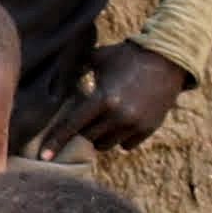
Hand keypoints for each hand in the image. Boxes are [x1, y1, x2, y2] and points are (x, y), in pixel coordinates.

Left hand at [39, 41, 193, 155]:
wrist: (168, 60)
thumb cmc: (127, 56)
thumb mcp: (99, 58)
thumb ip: (76, 67)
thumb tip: (54, 75)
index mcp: (102, 99)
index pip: (72, 125)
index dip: (56, 141)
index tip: (44, 156)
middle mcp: (118, 116)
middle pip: (87, 137)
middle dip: (83, 130)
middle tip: (87, 118)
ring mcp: (134, 124)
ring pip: (105, 145)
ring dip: (100, 136)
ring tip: (105, 120)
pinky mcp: (148, 129)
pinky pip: (126, 145)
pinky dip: (121, 138)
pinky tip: (122, 122)